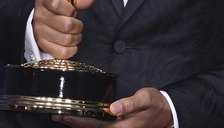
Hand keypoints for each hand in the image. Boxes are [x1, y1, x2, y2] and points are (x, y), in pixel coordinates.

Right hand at [33, 0, 95, 58]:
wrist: (45, 20)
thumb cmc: (59, 9)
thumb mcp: (68, 1)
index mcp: (44, 0)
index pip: (56, 4)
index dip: (70, 9)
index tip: (72, 11)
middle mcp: (39, 16)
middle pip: (66, 25)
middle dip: (78, 25)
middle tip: (77, 24)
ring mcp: (39, 31)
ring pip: (66, 39)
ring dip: (76, 37)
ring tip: (75, 33)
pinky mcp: (43, 45)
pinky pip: (63, 52)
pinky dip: (72, 49)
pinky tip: (71, 43)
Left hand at [52, 87, 173, 126]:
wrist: (168, 114)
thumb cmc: (156, 105)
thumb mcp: (145, 99)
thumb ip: (129, 104)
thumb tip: (114, 108)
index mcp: (122, 127)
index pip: (94, 125)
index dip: (77, 121)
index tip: (63, 116)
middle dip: (72, 123)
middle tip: (55, 116)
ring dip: (78, 125)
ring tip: (62, 118)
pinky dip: (87, 125)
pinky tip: (80, 120)